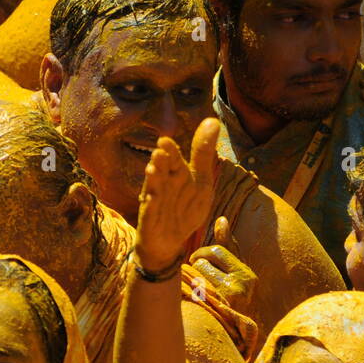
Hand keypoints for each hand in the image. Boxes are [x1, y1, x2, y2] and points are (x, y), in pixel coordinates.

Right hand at [135, 117, 219, 271]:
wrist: (168, 242)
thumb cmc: (184, 209)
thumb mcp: (201, 182)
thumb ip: (203, 154)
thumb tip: (213, 120)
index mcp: (177, 173)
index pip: (174, 158)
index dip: (170, 150)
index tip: (164, 140)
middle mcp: (163, 183)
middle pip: (162, 169)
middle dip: (161, 160)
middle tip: (160, 149)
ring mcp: (155, 200)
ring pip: (153, 186)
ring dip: (153, 178)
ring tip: (152, 168)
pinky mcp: (150, 218)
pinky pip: (150, 210)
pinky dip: (151, 204)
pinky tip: (151, 198)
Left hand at [188, 216, 256, 315]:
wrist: (227, 333)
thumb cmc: (228, 297)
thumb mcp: (233, 273)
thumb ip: (228, 247)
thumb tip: (221, 220)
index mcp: (247, 276)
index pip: (216, 251)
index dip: (201, 254)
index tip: (196, 260)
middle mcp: (240, 288)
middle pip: (204, 261)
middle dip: (195, 265)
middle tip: (193, 274)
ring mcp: (226, 300)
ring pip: (194, 275)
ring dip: (189, 278)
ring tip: (195, 288)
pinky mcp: (210, 310)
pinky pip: (189, 290)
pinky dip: (186, 291)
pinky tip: (191, 298)